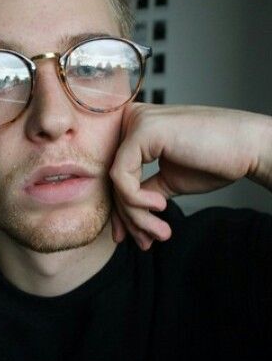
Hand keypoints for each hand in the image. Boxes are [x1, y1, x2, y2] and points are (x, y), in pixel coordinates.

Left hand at [110, 104, 271, 249]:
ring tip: (160, 231)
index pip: (116, 174)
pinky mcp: (143, 130)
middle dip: (129, 217)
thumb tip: (120, 223)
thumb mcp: (168, 181)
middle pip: (112, 179)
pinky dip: (137, 200)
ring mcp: (136, 121)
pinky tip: (161, 205)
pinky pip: (122, 176)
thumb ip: (142, 193)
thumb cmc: (214, 161)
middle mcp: (131, 118)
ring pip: (116, 182)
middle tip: (147, 241)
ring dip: (136, 215)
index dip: (123, 211)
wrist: (248, 148)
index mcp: (136, 128)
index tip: (137, 237)